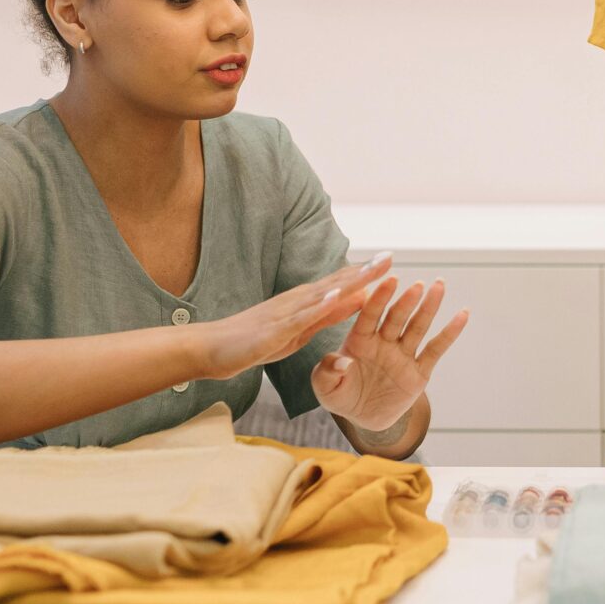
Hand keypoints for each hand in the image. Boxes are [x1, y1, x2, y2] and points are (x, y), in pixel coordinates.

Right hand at [188, 256, 392, 379]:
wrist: (214, 347)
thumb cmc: (257, 339)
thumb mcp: (302, 328)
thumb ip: (330, 314)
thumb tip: (361, 298)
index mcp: (307, 302)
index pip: (341, 283)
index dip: (366, 272)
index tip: (390, 260)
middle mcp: (299, 300)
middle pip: (336, 282)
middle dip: (364, 270)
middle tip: (390, 256)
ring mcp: (287, 312)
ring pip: (323, 294)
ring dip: (348, 282)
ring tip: (371, 271)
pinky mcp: (275, 329)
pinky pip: (300, 317)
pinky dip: (319, 306)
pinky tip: (335, 297)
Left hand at [311, 276, 470, 435]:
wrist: (363, 417)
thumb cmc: (341, 395)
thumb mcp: (325, 387)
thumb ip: (327, 372)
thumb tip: (344, 360)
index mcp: (359, 340)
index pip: (369, 315)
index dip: (379, 299)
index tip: (389, 281)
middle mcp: (383, 342)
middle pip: (396, 318)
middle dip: (406, 301)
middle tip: (418, 285)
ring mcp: (403, 354)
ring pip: (418, 327)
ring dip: (429, 307)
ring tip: (439, 286)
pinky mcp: (419, 370)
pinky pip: (436, 349)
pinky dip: (450, 333)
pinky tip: (463, 314)